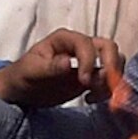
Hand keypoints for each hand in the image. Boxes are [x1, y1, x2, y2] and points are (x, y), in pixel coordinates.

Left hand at [0, 29, 123, 108]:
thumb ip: (50, 67)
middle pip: (109, 47)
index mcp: (65, 39)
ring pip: (114, 62)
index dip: (90, 61)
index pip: (87, 44)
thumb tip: (67, 63)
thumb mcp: (31, 71)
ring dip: (112, 80)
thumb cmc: (23, 76)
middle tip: (103, 85)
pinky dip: (107, 90)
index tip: (84, 82)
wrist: (22, 91)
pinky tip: (90, 99)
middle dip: (111, 66)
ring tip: (95, 94)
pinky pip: (109, 80)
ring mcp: (89, 61)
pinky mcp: (92, 77)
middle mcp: (81, 46)